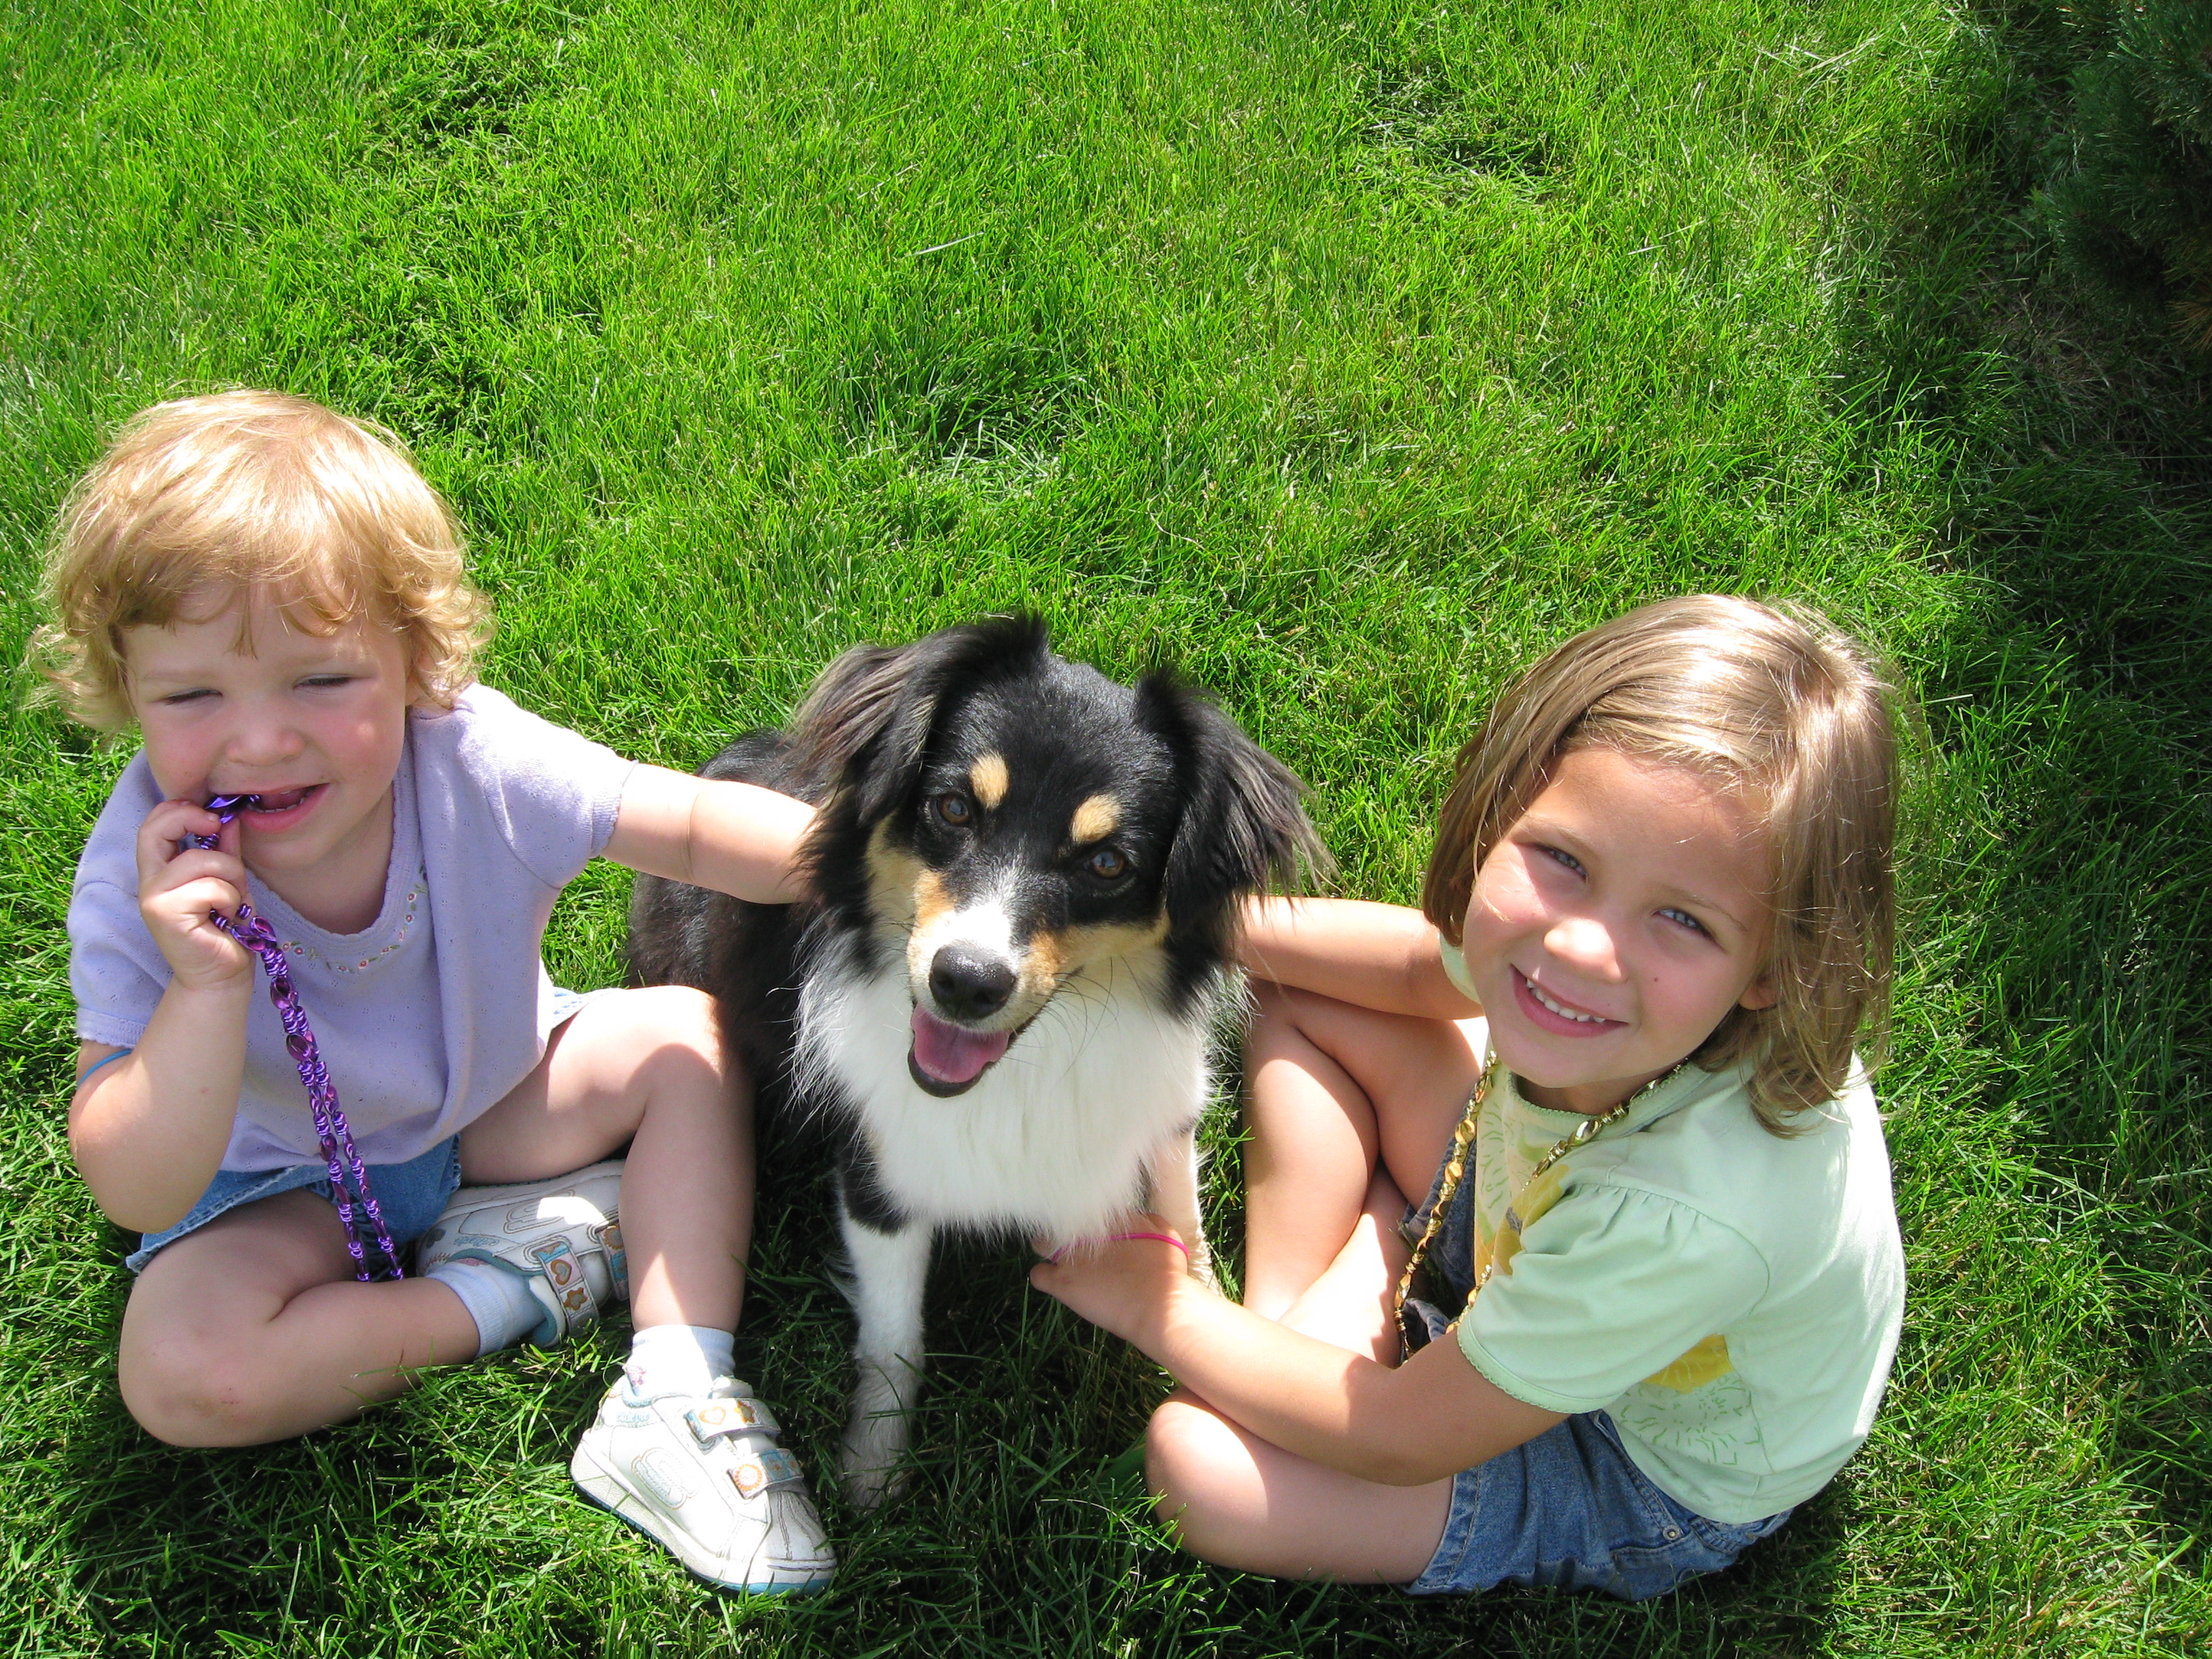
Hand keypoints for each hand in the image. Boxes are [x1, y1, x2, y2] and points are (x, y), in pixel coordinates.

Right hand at [133, 799, 252, 990]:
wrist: (221, 977)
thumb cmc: (225, 930)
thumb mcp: (227, 882)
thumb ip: (223, 851)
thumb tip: (228, 818)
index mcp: (160, 872)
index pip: (151, 826)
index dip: (176, 809)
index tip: (211, 813)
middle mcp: (149, 882)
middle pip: (156, 830)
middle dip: (192, 819)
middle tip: (217, 827)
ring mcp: (153, 897)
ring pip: (202, 859)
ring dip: (231, 876)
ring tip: (232, 901)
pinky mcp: (165, 913)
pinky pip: (211, 887)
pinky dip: (231, 899)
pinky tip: (227, 918)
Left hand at [1028, 1214, 1207, 1346]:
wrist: (1158, 1304)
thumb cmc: (1167, 1272)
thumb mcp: (1166, 1234)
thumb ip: (1150, 1221)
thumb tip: (1140, 1219)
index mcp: (1110, 1217)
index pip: (1085, 1209)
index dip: (1088, 1222)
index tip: (1095, 1234)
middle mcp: (1085, 1231)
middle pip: (1059, 1222)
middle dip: (1062, 1232)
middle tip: (1074, 1248)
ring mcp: (1070, 1256)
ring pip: (1041, 1243)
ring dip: (1048, 1251)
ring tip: (1062, 1264)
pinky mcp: (1062, 1281)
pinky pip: (1038, 1275)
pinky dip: (1043, 1278)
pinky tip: (1055, 1284)